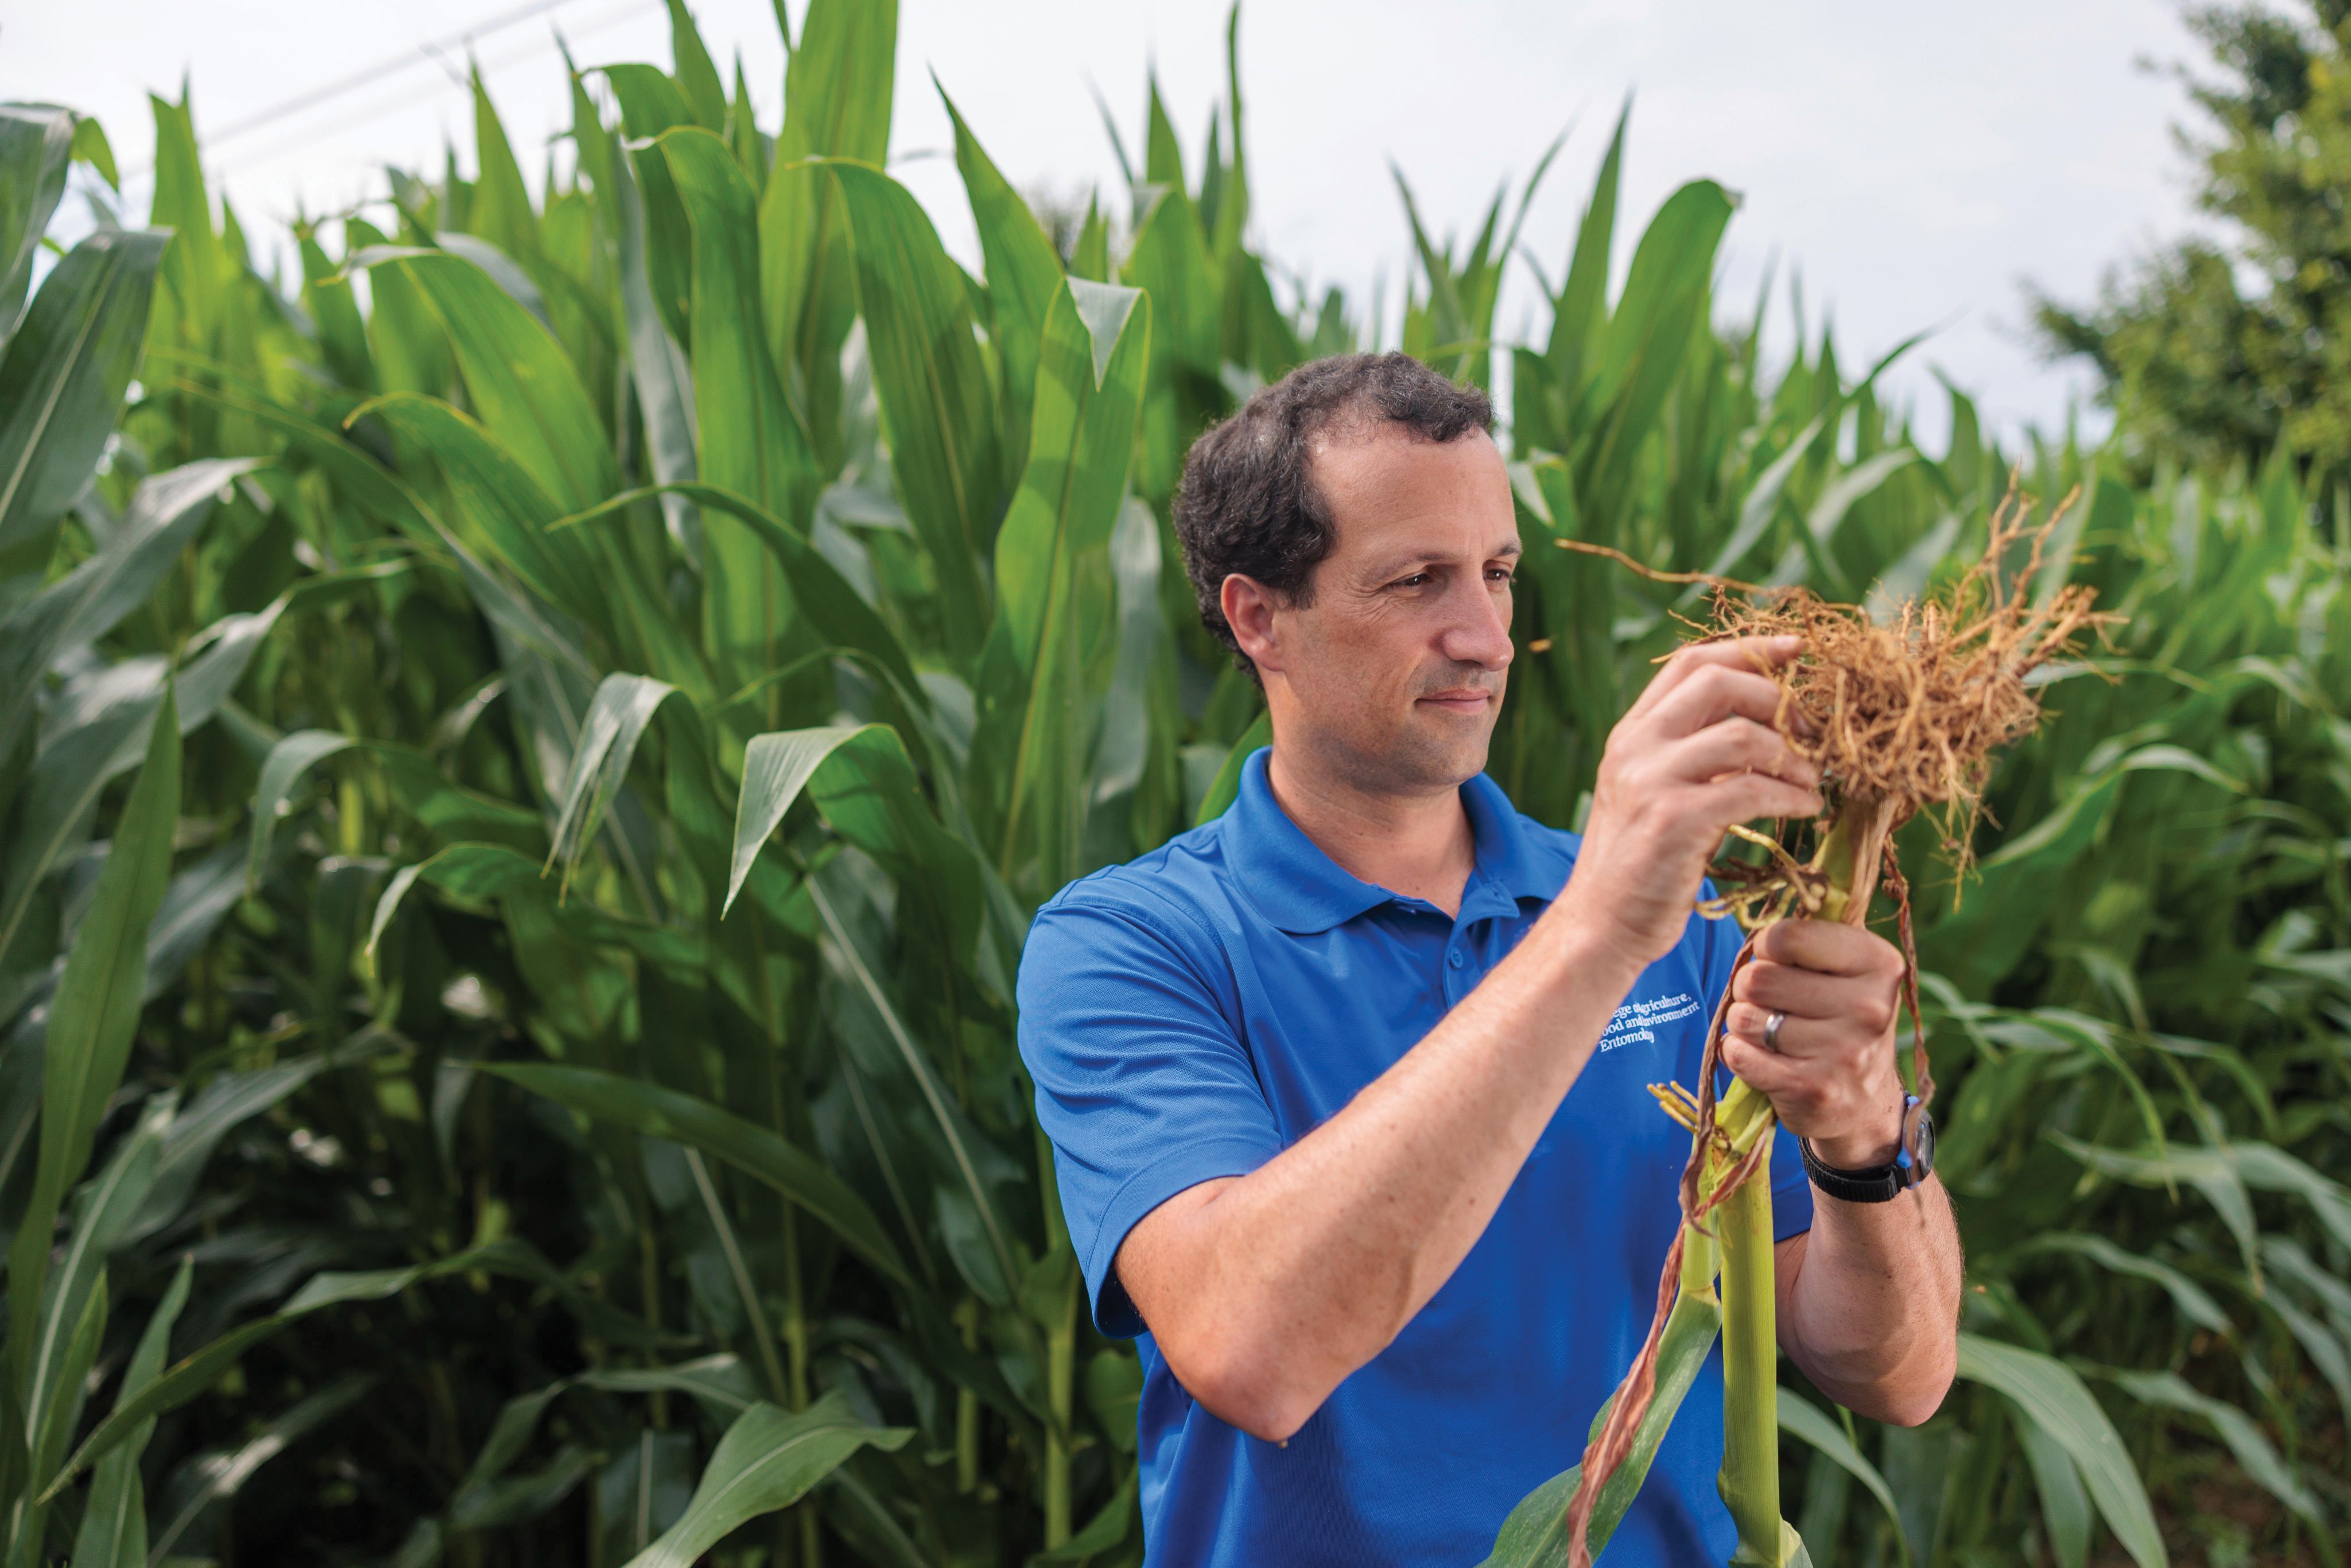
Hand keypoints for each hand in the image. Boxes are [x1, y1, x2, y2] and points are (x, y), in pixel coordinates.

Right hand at [1556, 636, 1823, 969]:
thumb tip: (1764, 726)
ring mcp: (1650, 780)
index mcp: (1631, 733)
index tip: (1797, 652)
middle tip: (1813, 734)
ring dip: (1794, 757)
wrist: (1602, 925)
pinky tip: (1806, 808)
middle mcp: (1635, 746)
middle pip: (1721, 683)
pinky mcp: (1674, 820)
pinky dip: (1791, 796)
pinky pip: (1752, 790)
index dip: (1750, 650)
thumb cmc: (1641, 865)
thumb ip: (1691, 754)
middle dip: (1780, 700)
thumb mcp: (1653, 792)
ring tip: (1812, 782)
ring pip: (1745, 736)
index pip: (1691, 663)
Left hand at [1720, 919, 1907, 1167]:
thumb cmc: (1842, 1021)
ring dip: (1743, 1022)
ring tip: (1770, 1032)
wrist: (1865, 1104)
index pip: (1787, 936)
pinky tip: (1762, 1058)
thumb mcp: (1848, 971)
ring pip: (1744, 1017)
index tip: (1778, 962)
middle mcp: (1869, 1007)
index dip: (1767, 947)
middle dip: (1750, 988)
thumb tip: (1759, 922)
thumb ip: (1810, 939)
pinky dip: (1738, 1053)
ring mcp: (1844, 1052)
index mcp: (1880, 963)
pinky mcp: (1814, 1089)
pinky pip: (1740, 1055)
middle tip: (1771, 1003)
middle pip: (1757, 977)